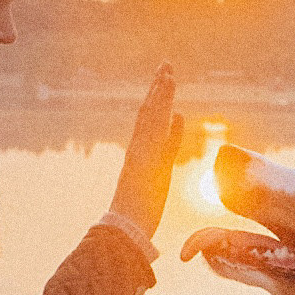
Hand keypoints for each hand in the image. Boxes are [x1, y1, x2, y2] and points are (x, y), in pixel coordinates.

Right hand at [109, 64, 182, 238]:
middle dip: (158, 88)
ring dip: (160, 92)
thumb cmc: (136, 214)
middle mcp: (138, 149)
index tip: (165, 82)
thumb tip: (168, 144)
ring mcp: (142, 153)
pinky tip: (170, 92)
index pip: (148, 122)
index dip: (157, 102)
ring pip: (151, 116)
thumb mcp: (153, 183)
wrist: (124, 229)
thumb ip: (162, 159)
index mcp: (139, 155)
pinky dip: (162, 108)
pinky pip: (157, 128)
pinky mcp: (148, 159)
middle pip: (148, 112)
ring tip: (168, 71)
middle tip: (166, 65)